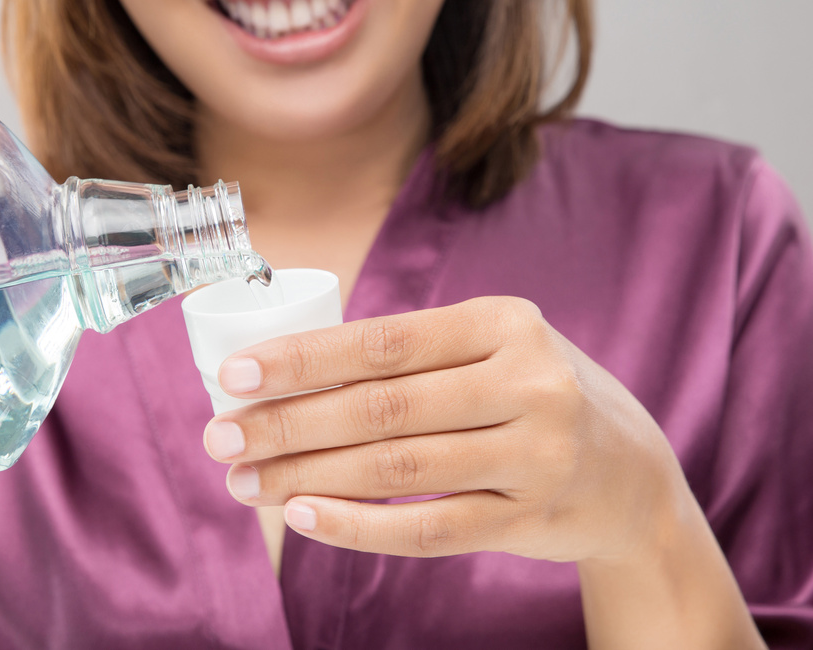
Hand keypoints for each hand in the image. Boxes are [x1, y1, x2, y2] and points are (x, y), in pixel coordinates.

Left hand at [202, 296, 693, 563]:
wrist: (631, 470)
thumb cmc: (531, 392)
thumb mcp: (492, 348)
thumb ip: (411, 354)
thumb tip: (287, 374)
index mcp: (504, 322)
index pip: (384, 340)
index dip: (304, 359)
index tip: (235, 375)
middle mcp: (528, 382)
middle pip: (383, 407)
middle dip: (288, 424)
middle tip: (221, 437)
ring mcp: (535, 454)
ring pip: (398, 470)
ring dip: (308, 477)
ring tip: (244, 481)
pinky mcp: (531, 517)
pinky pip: (430, 528)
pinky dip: (360, 526)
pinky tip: (305, 518)